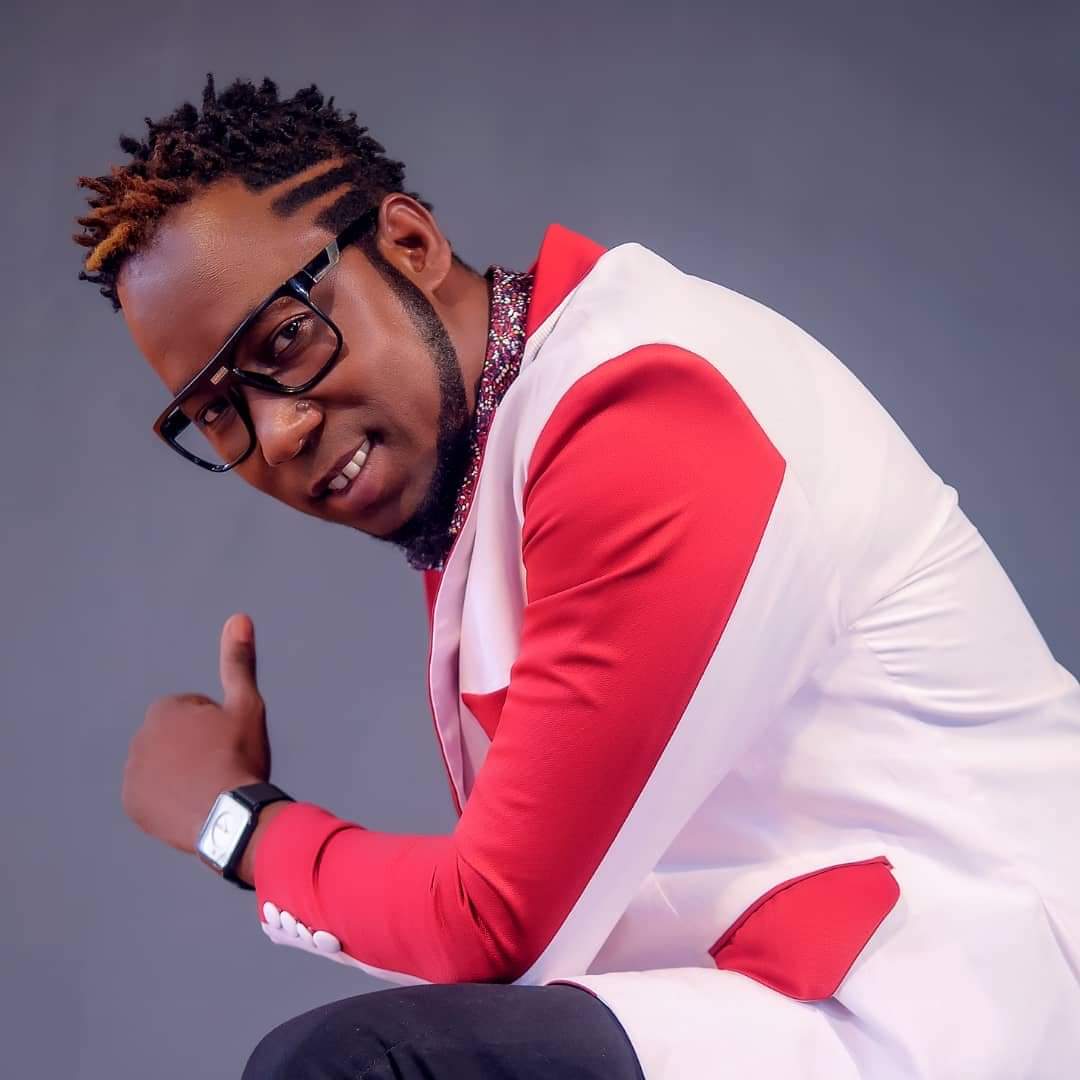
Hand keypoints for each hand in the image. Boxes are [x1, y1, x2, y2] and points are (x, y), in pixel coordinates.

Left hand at [122, 613, 270, 853]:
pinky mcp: (133, 804)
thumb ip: (237, 662)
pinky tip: (193, 804)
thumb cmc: (239, 756)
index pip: (195, 713)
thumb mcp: (246, 705)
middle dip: (195, 748)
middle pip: (177, 740)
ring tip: (209, 787)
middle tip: (222, 765)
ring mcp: (133, 773)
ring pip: (165, 767)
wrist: (228, 816)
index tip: (230, 744)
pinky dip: (169, 799)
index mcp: (164, 710)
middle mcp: (140, 738)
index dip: (218, 727)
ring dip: (182, 773)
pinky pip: (153, 797)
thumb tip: (238, 618)